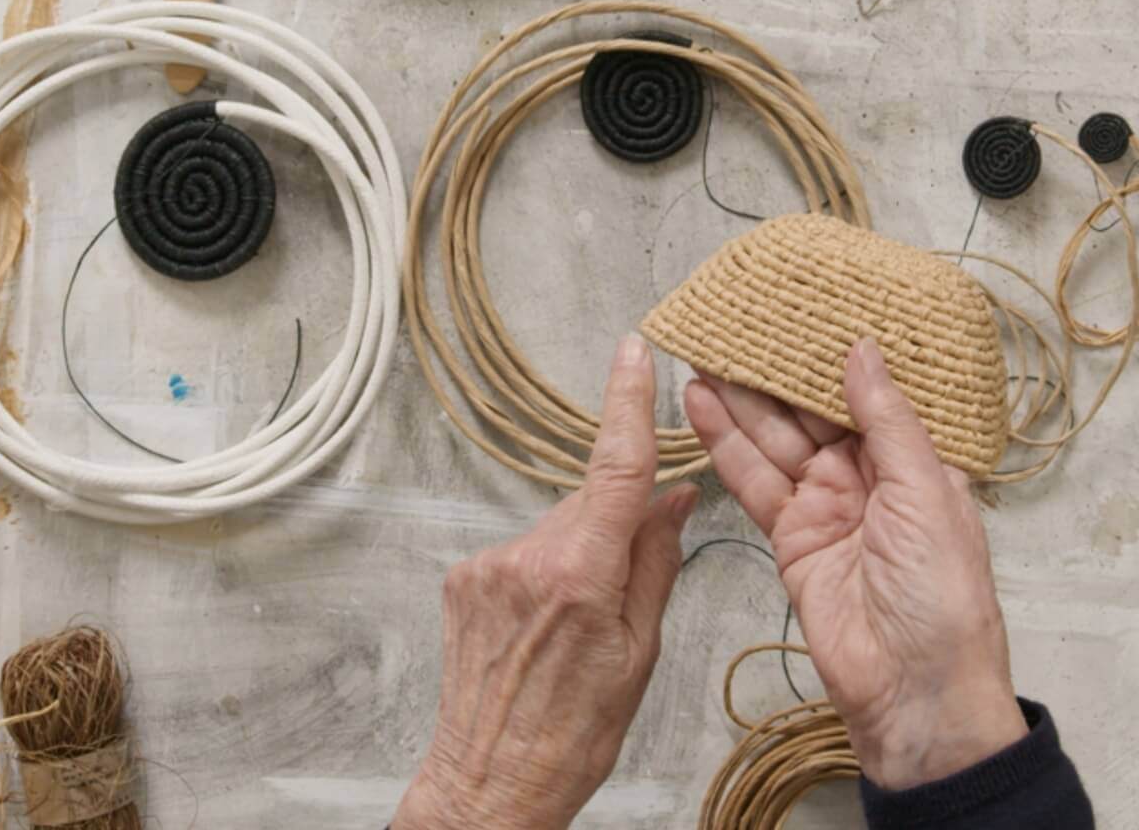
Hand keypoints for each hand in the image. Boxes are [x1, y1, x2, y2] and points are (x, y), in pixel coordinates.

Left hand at [395, 336, 698, 829]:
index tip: (635, 354)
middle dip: (615, 528)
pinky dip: (544, 575)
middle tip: (623, 597)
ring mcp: (487, 567)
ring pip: (556, 530)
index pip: (615, 468)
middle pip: (589, 504)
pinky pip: (523, 552)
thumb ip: (655, 562)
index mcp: (580, 574)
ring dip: (577, 557)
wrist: (492, 784)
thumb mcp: (640, 652)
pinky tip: (543, 630)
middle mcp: (526, 558)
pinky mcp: (464, 580)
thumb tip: (674, 499)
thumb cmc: (574, 734)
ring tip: (575, 632)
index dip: (627, 403)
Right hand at [682, 338, 1027, 789]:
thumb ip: (888, 421)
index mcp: (917, 459)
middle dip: (775, 368)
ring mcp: (827, 506)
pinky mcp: (791, 538)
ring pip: (776, 439)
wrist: (915, 692)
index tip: (798, 305)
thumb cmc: (944, 597)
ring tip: (702, 348)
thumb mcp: (928, 494)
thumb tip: (862, 351)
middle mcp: (870, 476)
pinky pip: (754, 482)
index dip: (831, 352)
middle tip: (733, 318)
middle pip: (813, 410)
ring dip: (739, 398)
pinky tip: (699, 404)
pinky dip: (725, 444)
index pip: (867, 391)